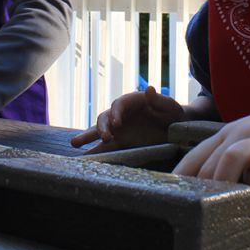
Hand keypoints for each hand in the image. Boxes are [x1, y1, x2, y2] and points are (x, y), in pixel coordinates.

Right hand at [70, 86, 184, 153]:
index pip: (118, 104)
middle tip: (104, 138)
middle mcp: (120, 115)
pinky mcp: (120, 142)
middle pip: (105, 118)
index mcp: (130, 101)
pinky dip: (97, 152)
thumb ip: (158, 100)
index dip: (115, 113)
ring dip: (87, 137)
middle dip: (101, 127)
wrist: (175, 128)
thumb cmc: (172, 112)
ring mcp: (118, 130)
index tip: (117, 124)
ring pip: (99, 132)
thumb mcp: (168, 105)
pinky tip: (86, 158)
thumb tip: (149, 90)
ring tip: (74, 144)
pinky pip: (106, 147)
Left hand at [173, 89, 249, 195]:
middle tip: (210, 216)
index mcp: (227, 136)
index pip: (193, 159)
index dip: (180, 182)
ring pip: (231, 157)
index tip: (174, 205)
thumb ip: (234, 165)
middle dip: (204, 192)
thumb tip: (214, 195)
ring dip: (229, 183)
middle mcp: (239, 134)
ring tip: (237, 203)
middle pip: (208, 164)